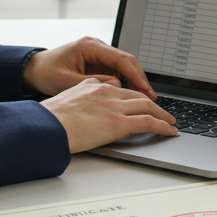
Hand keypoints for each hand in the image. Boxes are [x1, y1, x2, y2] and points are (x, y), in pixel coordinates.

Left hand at [22, 36, 155, 98]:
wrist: (34, 70)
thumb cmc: (46, 73)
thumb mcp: (68, 81)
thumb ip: (93, 83)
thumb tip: (116, 84)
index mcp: (90, 46)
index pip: (121, 59)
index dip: (136, 75)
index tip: (146, 90)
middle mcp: (97, 46)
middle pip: (126, 61)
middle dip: (139, 79)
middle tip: (151, 98)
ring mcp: (98, 53)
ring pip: (123, 67)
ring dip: (133, 82)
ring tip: (143, 100)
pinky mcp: (97, 62)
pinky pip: (116, 71)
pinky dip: (124, 82)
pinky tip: (129, 96)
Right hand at [41, 78, 176, 153]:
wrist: (45, 126)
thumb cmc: (48, 120)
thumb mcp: (64, 104)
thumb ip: (79, 105)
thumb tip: (81, 117)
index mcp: (91, 85)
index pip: (119, 88)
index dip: (133, 97)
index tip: (139, 103)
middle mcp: (106, 92)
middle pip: (137, 96)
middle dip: (153, 104)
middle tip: (163, 112)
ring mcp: (114, 106)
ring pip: (148, 106)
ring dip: (163, 115)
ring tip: (171, 122)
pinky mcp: (119, 123)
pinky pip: (149, 122)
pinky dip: (163, 126)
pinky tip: (170, 131)